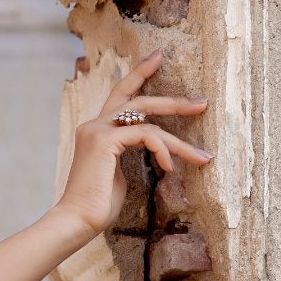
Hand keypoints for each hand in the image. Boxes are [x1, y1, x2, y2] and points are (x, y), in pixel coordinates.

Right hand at [54, 45, 211, 243]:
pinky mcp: (104, 141)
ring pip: (148, 120)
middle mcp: (96, 125)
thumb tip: (151, 151)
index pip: (121, 95)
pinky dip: (162, 149)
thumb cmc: (97, 207)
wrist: (77, 221)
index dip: (139, 74)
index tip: (158, 58)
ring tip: (203, 156)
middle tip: (202, 103)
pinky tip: (169, 168)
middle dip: (173, 101)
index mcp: (98, 131)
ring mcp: (98, 130)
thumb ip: (129, 156)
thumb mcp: (118, 175)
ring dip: (179, 140)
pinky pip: (145, 135)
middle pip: (139, 100)